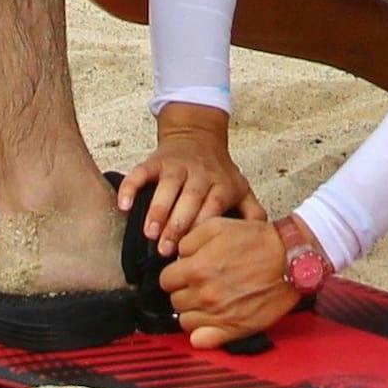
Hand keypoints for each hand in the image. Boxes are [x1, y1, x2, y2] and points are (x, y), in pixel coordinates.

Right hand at [117, 110, 261, 248]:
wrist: (198, 135)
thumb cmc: (219, 171)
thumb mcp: (241, 188)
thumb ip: (252, 213)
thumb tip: (264, 241)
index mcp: (222, 185)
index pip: (213, 207)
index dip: (202, 228)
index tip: (193, 252)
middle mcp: (200, 174)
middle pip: (189, 199)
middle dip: (177, 225)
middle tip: (165, 250)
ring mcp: (177, 166)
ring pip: (166, 187)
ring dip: (156, 210)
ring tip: (148, 233)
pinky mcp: (157, 161)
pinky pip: (141, 172)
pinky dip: (131, 188)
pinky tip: (124, 206)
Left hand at [155, 209, 305, 349]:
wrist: (291, 260)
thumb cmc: (259, 242)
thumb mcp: (218, 225)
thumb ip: (190, 239)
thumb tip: (177, 255)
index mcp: (198, 269)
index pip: (165, 280)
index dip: (175, 274)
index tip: (186, 272)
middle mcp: (205, 294)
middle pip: (175, 301)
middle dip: (184, 291)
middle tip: (200, 284)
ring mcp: (219, 315)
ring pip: (185, 321)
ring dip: (193, 311)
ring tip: (208, 300)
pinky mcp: (234, 329)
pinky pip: (201, 340)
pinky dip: (201, 333)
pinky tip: (210, 321)